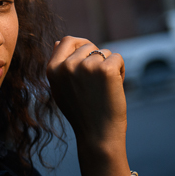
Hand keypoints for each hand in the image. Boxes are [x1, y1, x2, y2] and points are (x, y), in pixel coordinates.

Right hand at [46, 37, 127, 151]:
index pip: (66, 41)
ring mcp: (86, 66)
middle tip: (97, 83)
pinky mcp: (106, 69)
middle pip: (88, 46)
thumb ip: (59, 66)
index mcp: (53, 69)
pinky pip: (118, 58)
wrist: (96, 134)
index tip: (89, 56)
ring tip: (104, 89)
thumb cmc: (81, 112)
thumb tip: (57, 42)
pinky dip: (121, 71)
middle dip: (97, 59)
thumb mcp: (61, 88)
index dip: (80, 45)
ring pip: (105, 52)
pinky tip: (114, 88)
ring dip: (109, 66)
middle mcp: (67, 66)